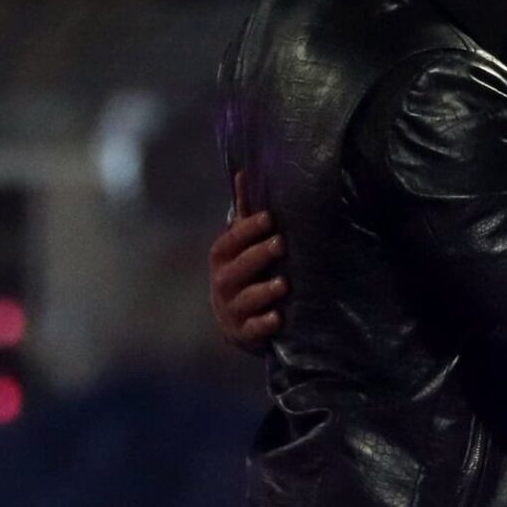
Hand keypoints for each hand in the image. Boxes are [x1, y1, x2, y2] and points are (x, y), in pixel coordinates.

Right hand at [208, 171, 287, 351]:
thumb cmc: (244, 273)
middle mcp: (223, 284)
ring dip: (263, 292)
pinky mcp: (244, 333)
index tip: (269, 217)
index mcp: (222, 260)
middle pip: (235, 270)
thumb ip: (245, 213)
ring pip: (244, 300)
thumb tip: (244, 172)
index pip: (229, 243)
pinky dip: (263, 325)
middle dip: (257, 256)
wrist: (237, 321)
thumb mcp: (242, 245)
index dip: (246, 231)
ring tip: (284, 284)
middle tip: (281, 244)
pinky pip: (252, 331)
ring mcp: (232, 310)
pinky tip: (278, 318)